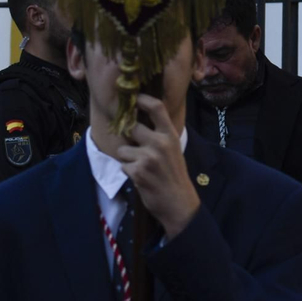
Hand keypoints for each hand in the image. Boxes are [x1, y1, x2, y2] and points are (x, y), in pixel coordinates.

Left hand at [118, 94, 200, 240]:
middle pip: (132, 127)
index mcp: (170, 134)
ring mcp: (148, 157)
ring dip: (127, 158)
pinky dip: (128, 171)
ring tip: (141, 167)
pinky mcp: (137, 171)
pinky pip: (122, 165)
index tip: (134, 98)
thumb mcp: (174, 149)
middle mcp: (160, 142)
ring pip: (123, 149)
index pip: (157, 107)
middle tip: (135, 145)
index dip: (142, 99)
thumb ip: (160, 135)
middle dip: (128, 137)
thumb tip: (140, 120)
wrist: (178, 202)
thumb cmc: (175, 174)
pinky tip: (140, 178)